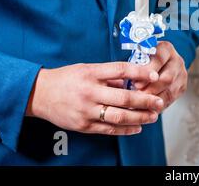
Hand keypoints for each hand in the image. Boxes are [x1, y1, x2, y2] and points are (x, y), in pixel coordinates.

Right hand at [26, 62, 163, 135]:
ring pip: (118, 116)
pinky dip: (125, 129)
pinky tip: (137, 127)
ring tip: (152, 116)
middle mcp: (89, 91)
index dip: (140, 72)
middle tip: (159, 102)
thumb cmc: (67, 79)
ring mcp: (86, 110)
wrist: (39, 94)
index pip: (120, 70)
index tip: (155, 75)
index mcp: (91, 73)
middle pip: (123, 96)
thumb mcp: (87, 69)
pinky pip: (108, 129)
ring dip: (139, 117)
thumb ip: (110, 75)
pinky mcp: (83, 125)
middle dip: (145, 100)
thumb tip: (134, 80)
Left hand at [139, 41, 187, 109]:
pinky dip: (158, 105)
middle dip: (150, 89)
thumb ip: (136, 64)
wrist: (159, 64)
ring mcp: (181, 74)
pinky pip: (171, 99)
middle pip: (167, 78)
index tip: (135, 83)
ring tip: (141, 105)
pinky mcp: (182, 87)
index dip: (147, 72)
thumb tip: (127, 80)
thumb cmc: (145, 59)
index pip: (159, 58)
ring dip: (154, 100)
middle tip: (137, 97)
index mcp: (166, 49)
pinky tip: (148, 109)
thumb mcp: (140, 56)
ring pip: (170, 91)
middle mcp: (176, 61)